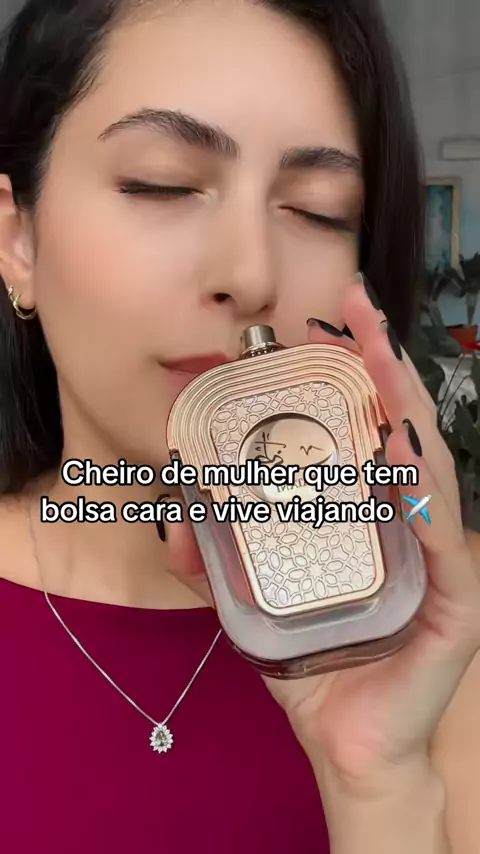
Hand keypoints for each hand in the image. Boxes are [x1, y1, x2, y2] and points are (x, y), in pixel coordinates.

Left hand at [165, 275, 479, 796]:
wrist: (347, 746)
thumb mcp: (253, 602)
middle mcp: (409, 520)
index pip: (363, 430)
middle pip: (399, 427)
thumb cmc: (313, 665)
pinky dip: (423, 485)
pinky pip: (441, 530)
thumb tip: (172, 515)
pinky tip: (401, 445)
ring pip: (427, 463)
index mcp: (368, 514)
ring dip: (404, 404)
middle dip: (380, 362)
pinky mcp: (455, 596)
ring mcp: (438, 553)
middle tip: (356, 304)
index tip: (318, 326)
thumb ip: (214, 560)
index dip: (346, 373)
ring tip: (380, 352)